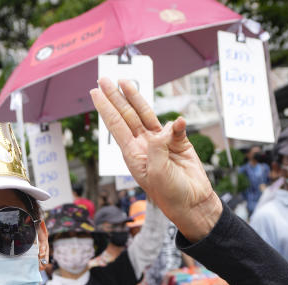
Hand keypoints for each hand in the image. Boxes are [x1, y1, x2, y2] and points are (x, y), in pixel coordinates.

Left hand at [90, 77, 221, 241]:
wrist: (193, 202)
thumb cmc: (171, 193)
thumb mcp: (157, 172)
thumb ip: (158, 147)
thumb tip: (165, 126)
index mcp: (133, 154)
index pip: (116, 125)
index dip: (106, 108)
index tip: (95, 92)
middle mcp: (143, 145)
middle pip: (126, 115)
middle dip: (115, 97)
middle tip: (103, 79)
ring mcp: (160, 142)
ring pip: (145, 114)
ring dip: (135, 98)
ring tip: (124, 81)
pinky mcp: (178, 142)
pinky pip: (175, 127)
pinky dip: (176, 124)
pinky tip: (178, 123)